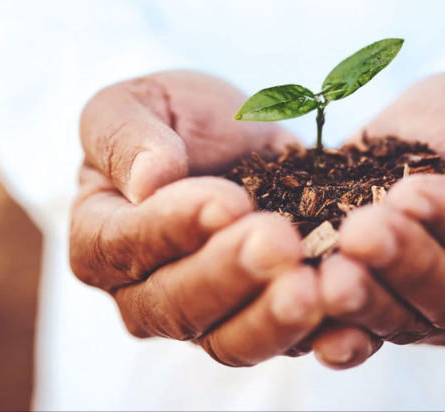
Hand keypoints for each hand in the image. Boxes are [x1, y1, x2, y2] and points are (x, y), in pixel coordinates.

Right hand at [69, 70, 323, 366]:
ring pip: (230, 341)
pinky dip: (318, 333)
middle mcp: (145, 292)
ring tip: (315, 287)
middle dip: (231, 275)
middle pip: (178, 306)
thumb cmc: (173, 117)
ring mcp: (206, 314)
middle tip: (278, 242)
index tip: (226, 201)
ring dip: (273, 319)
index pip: (125, 247)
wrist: (233, 134)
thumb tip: (148, 181)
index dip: (173, 228)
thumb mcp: (138, 103)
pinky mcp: (261, 317)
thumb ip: (127, 137)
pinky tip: (344, 307)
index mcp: (100, 240)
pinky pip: (285, 341)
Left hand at [313, 69, 444, 367]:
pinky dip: (344, 341)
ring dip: (371, 301)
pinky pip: (370, 341)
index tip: (411, 192)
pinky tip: (319, 334)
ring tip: (334, 276)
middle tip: (362, 232)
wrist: (407, 131)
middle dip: (409, 264)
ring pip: (413, 322)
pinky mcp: (391, 323)